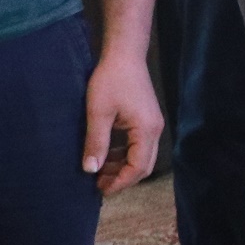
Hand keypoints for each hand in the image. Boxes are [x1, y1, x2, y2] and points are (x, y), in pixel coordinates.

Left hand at [83, 49, 162, 194]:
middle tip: (99, 185)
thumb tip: (90, 170)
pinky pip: (138, 145)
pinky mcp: (146, 119)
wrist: (125, 54)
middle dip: (123, 178)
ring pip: (142, 156)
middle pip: (144, 165)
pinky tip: (107, 155)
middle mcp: (155, 129)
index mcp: (146, 130)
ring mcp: (152, 124)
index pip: (138, 166)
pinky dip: (124, 155)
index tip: (101, 190)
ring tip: (99, 172)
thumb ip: (96, 143)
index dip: (121, 182)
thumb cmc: (111, 80)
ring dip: (122, 167)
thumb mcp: (98, 113)